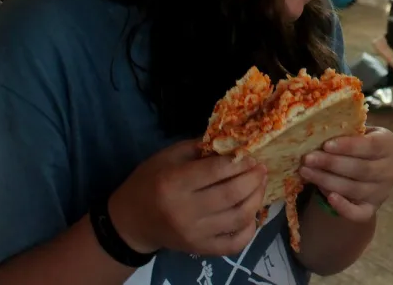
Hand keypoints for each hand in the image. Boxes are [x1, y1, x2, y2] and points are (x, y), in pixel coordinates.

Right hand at [107, 140, 267, 256]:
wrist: (131, 222)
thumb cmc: (149, 182)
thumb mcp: (168, 157)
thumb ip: (200, 148)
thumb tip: (234, 143)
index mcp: (173, 183)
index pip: (216, 171)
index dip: (240, 161)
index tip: (251, 155)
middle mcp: (184, 211)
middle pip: (232, 194)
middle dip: (253, 179)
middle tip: (261, 168)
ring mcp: (194, 234)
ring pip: (239, 217)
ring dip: (257, 198)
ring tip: (260, 185)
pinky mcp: (201, 249)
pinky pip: (235, 242)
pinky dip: (250, 228)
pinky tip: (252, 213)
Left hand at [298, 127, 392, 222]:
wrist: (370, 167)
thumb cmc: (359, 145)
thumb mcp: (359, 132)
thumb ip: (346, 131)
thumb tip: (317, 130)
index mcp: (389, 145)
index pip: (370, 146)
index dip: (348, 146)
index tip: (326, 145)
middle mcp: (390, 170)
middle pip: (360, 169)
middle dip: (331, 164)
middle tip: (308, 159)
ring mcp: (382, 192)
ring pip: (354, 189)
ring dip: (327, 181)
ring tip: (306, 172)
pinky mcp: (372, 208)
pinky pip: (359, 213)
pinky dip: (344, 207)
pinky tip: (329, 198)